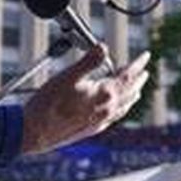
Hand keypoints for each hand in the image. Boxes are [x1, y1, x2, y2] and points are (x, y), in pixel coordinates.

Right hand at [20, 47, 149, 155]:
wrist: (34, 132)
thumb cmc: (48, 104)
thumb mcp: (68, 76)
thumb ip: (89, 61)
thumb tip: (104, 47)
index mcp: (105, 94)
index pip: (128, 76)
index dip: (138, 64)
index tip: (146, 55)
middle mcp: (107, 110)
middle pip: (130, 92)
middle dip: (138, 80)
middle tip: (145, 71)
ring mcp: (100, 121)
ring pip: (124, 106)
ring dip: (133, 94)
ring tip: (137, 89)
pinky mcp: (92, 129)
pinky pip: (115, 117)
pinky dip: (122, 108)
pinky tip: (116, 109)